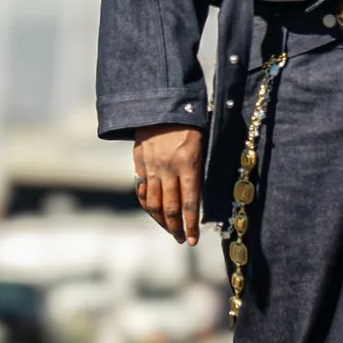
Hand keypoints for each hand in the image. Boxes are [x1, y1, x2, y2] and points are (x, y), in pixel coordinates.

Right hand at [132, 124, 204, 243]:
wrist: (161, 101)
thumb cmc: (191, 122)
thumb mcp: (203, 144)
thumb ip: (199, 170)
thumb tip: (200, 198)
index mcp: (188, 164)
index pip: (190, 203)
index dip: (191, 225)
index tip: (193, 240)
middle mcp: (168, 168)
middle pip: (170, 208)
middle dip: (176, 228)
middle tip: (180, 239)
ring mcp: (151, 166)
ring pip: (152, 203)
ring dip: (161, 220)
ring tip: (169, 229)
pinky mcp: (139, 162)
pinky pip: (141, 190)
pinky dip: (146, 204)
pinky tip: (153, 211)